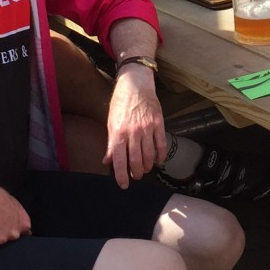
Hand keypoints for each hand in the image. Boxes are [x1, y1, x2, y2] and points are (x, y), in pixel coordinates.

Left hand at [104, 63, 167, 186]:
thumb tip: (108, 160)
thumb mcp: (111, 122)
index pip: (120, 160)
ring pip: (149, 154)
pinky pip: (161, 144)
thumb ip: (111, 143)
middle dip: (136, 172)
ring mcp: (147, 128)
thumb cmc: (121, 103)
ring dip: (148, 166)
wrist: (136, 84)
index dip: (121, 175)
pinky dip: (160, 155)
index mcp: (119, 133)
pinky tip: (158, 160)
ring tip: (146, 169)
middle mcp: (133, 132)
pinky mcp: (159, 123)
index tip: (123, 185)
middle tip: (136, 176)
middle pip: (136, 160)